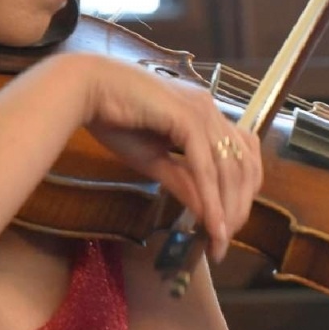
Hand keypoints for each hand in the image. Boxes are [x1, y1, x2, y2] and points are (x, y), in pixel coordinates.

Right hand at [78, 55, 262, 259]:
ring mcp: (202, 111)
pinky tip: (210, 223)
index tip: (228, 225)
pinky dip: (210, 199)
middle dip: (238, 207)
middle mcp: (211, 110)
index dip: (242, 193)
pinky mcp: (187, 117)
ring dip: (227, 209)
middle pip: (243, 165)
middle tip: (225, 240)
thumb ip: (181, 181)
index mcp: (206, 115)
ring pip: (229, 168)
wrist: (85, 89)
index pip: (242, 156)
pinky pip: (205, 166)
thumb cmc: (114, 119)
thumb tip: (205, 212)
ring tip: (218, 238)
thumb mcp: (153, 160)